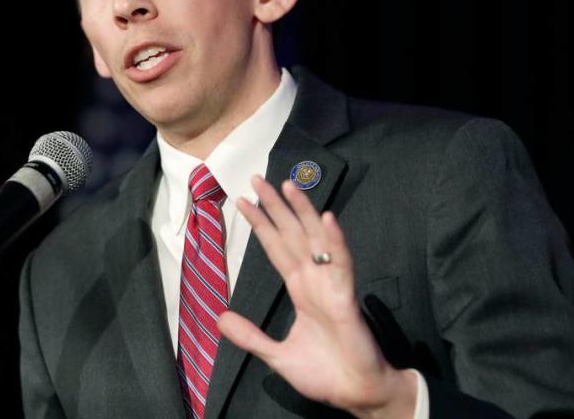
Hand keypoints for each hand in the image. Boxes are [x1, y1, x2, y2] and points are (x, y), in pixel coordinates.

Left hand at [216, 176, 415, 417]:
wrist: (354, 394)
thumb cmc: (324, 373)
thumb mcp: (276, 355)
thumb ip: (250, 336)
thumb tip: (219, 318)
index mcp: (300, 289)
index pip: (276, 248)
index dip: (260, 224)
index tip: (243, 201)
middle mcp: (315, 280)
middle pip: (292, 235)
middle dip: (276, 207)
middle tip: (257, 178)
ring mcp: (331, 286)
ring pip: (316, 240)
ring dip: (303, 213)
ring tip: (289, 185)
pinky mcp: (346, 299)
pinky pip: (341, 264)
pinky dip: (336, 241)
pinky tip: (328, 219)